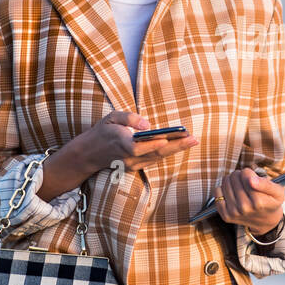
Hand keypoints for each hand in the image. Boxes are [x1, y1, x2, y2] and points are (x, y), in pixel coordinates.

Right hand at [74, 110, 198, 174]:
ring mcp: (133, 165)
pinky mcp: (136, 167)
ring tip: (192, 140)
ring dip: (176, 150)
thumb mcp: (110, 117)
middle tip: (194, 139)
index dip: (152, 145)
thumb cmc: (103, 131)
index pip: (137, 147)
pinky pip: (155, 160)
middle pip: (155, 154)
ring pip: (157, 158)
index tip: (166, 140)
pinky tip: (180, 145)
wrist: (90, 153)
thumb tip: (147, 124)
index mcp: (120, 143)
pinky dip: (168, 153)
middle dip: (175, 146)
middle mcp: (128, 157)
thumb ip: (128, 118)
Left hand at [213, 167, 284, 235]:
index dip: (249, 173)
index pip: (245, 174)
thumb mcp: (277, 192)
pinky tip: (232, 193)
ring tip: (240, 187)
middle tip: (246, 182)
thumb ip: (266, 184)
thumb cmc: (271, 202)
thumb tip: (251, 180)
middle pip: (234, 176)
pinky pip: (217, 192)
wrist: (265, 221)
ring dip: (232, 181)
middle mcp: (244, 208)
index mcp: (258, 201)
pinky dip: (223, 189)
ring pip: (226, 181)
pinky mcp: (225, 215)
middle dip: (240, 175)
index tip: (253, 178)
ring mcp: (233, 212)